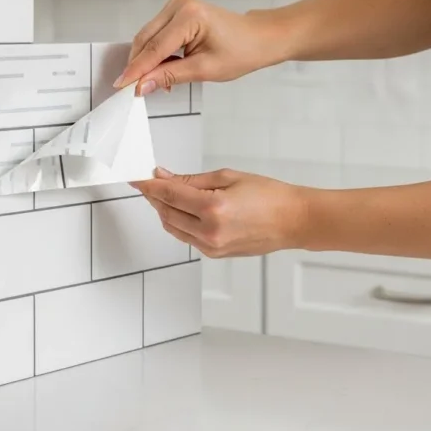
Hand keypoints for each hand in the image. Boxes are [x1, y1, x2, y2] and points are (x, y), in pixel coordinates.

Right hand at [114, 0, 284, 94]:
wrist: (257, 38)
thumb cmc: (241, 51)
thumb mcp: (204, 70)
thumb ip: (170, 76)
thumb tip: (143, 85)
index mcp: (189, 16)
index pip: (154, 48)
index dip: (137, 70)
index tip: (122, 86)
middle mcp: (180, 4)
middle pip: (145, 39)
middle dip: (138, 66)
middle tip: (133, 89)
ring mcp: (177, 5)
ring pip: (147, 37)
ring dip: (146, 61)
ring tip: (155, 82)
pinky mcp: (176, 10)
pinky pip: (156, 34)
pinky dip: (155, 53)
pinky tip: (162, 69)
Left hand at [132, 167, 307, 257]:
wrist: (293, 221)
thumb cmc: (270, 196)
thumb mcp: (227, 177)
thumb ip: (191, 179)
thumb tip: (164, 176)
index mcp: (213, 208)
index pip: (168, 194)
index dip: (148, 184)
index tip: (137, 177)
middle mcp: (209, 231)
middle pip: (165, 212)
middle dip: (154, 196)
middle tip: (151, 181)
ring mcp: (211, 246)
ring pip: (172, 227)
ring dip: (164, 210)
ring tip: (164, 193)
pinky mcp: (214, 253)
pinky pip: (185, 237)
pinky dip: (178, 222)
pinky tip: (181, 209)